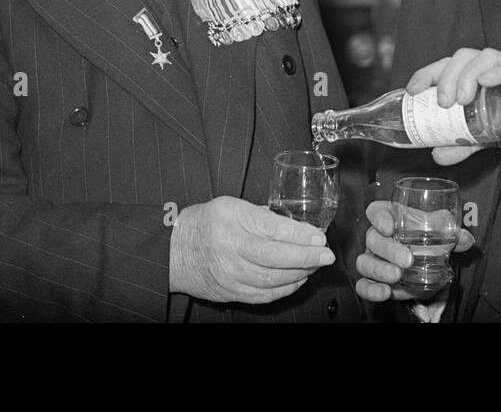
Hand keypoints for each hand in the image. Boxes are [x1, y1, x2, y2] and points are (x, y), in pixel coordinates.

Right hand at [169, 196, 334, 303]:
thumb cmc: (204, 223)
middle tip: (326, 254)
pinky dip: (285, 288)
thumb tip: (295, 224)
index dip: (300, 234)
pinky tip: (298, 279)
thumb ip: (261, 214)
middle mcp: (230, 248)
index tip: (319, 236)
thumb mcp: (230, 206)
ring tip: (316, 265)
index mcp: (231, 220)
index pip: (272, 228)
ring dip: (300, 273)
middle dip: (307, 257)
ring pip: (273, 279)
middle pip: (276, 257)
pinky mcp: (231, 292)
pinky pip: (265, 294)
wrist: (174, 252)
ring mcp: (230, 274)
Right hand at [354, 201, 474, 304]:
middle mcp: (376, 237)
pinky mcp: (371, 280)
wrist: (424, 262)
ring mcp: (372, 259)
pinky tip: (385, 293)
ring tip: (397, 276)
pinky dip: (371, 290)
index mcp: (390, 217)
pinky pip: (363, 285)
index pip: (376, 211)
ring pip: (365, 262)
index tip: (390, 227)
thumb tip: (467, 239)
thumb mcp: (440, 232)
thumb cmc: (427, 238)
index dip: (379, 218)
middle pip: (372, 238)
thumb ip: (453, 234)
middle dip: (389, 250)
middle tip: (407, 260)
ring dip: (380, 270)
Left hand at [407, 47, 500, 165]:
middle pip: (463, 56)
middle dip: (445, 75)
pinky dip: (497, 71)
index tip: (411, 89)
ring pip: (485, 57)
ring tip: (459, 99)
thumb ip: (464, 144)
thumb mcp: (489, 138)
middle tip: (439, 102)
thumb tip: (436, 155)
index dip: (428, 73)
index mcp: (480, 80)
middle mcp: (494, 70)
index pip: (449, 66)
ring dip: (467, 74)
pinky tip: (486, 82)